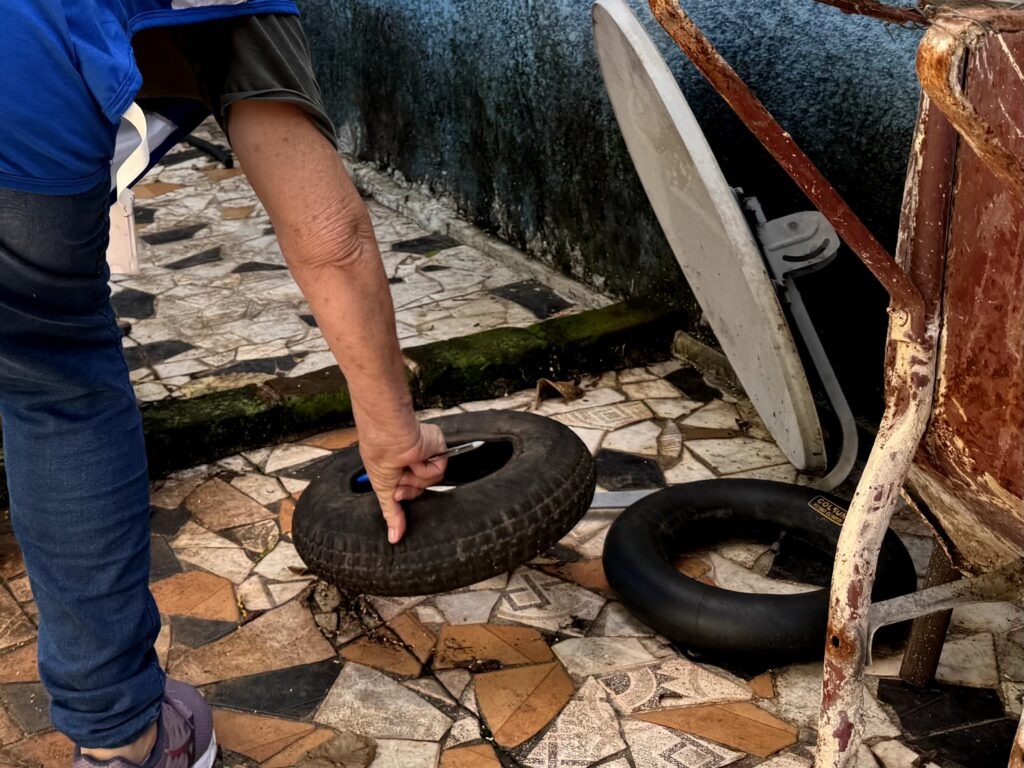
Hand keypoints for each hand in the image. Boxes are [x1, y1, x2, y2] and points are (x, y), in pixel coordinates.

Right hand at [358, 422, 447, 543]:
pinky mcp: (439, 449)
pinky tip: (417, 457)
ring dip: (417, 476)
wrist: (389, 436)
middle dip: (410, 487)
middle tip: (399, 477)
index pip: (411, 490)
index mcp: (402, 467)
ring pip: (431, 481)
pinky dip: (426, 467)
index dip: (406, 493)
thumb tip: (394, 538)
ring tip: (407, 463)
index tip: (397, 491)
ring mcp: (428, 455)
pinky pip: (438, 469)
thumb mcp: (383, 488)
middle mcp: (416, 462)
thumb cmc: (379, 455)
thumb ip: (392, 513)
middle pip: (421, 489)